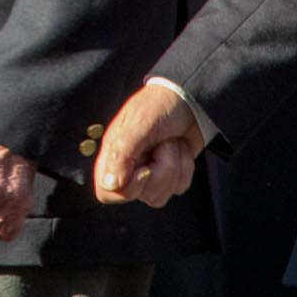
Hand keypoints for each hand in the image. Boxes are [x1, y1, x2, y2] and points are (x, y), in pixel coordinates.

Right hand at [93, 84, 202, 207]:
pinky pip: (179, 187)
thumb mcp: (138, 125)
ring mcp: (150, 173)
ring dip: (175, 166)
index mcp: (113, 154)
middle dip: (161, 170)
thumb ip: (121, 154)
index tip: (144, 169)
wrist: (190, 101)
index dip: (126, 190)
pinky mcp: (169, 175)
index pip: (106, 192)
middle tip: (160, 145)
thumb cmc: (159, 105)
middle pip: (141, 195)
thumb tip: (109, 184)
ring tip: (170, 143)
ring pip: (161, 195)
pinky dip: (185, 167)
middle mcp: (128, 167)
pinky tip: (180, 148)